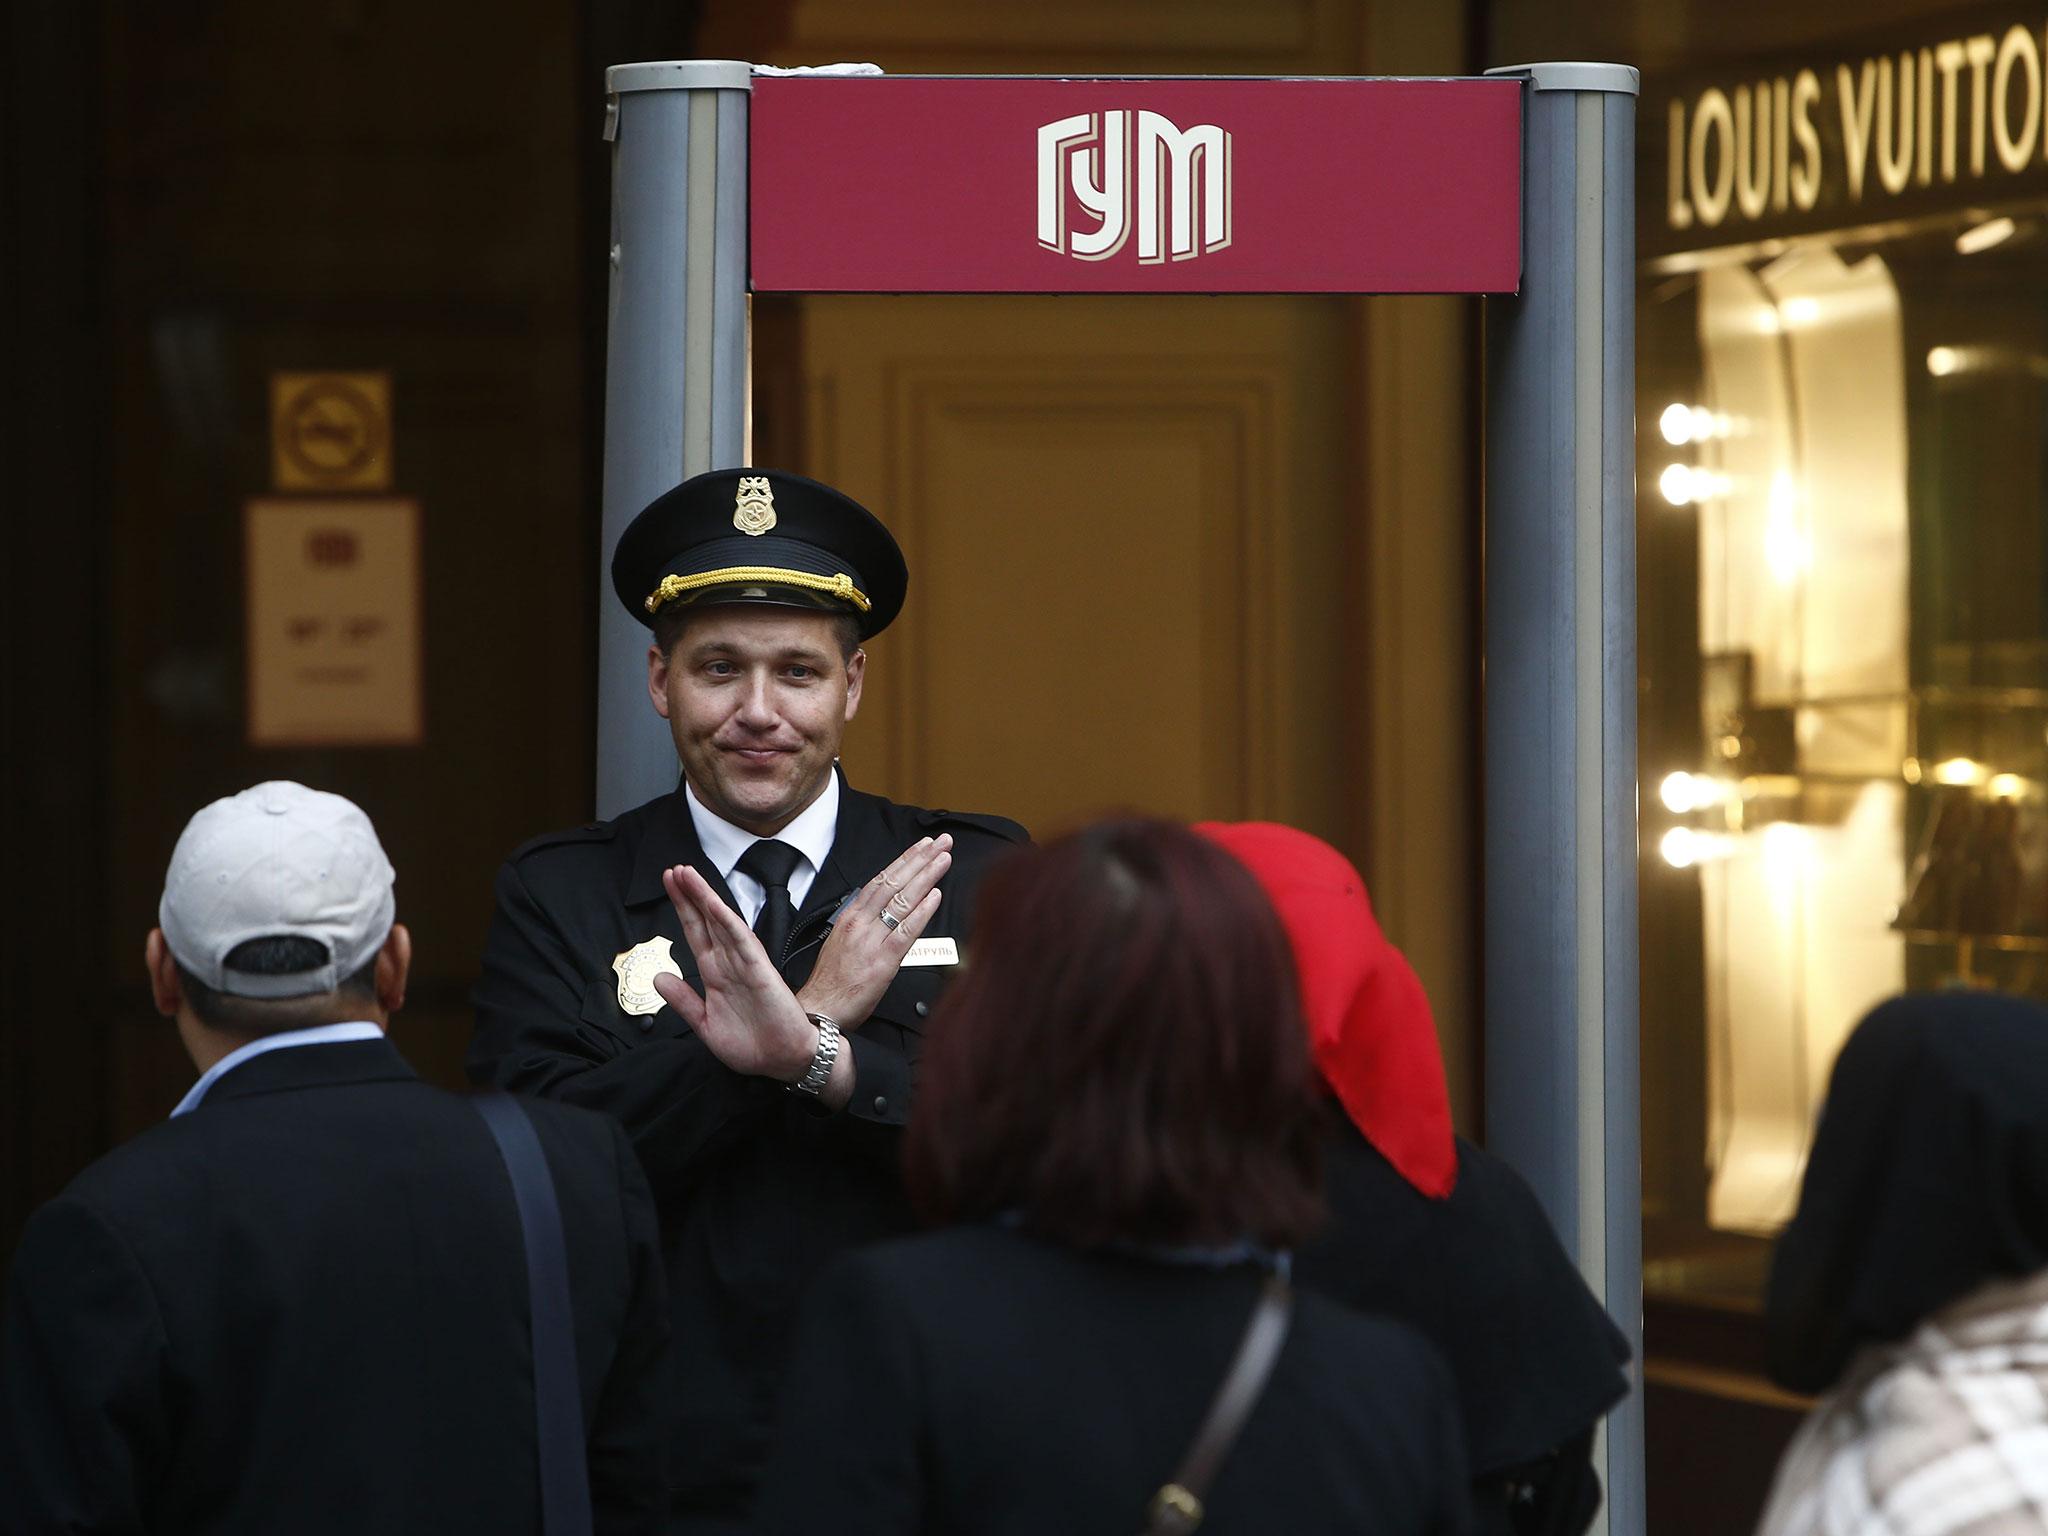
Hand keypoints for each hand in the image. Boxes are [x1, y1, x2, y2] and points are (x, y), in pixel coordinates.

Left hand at [653, 865, 816, 1081]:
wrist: (783, 1061)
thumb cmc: (752, 1044)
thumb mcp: (705, 1024)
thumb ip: (682, 1000)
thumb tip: (659, 978)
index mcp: (715, 975)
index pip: (695, 934)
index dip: (682, 909)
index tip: (669, 886)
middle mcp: (729, 964)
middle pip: (705, 921)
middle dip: (689, 895)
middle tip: (674, 870)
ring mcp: (745, 964)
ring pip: (721, 923)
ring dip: (705, 898)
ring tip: (687, 876)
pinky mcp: (760, 971)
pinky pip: (742, 942)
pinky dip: (727, 922)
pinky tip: (714, 905)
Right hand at [797, 835, 950, 1026]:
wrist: (820, 1009)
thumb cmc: (831, 981)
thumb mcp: (842, 941)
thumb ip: (864, 923)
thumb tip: (885, 909)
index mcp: (850, 916)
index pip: (881, 879)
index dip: (904, 860)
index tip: (922, 847)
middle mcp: (860, 923)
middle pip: (894, 882)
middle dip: (921, 859)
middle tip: (941, 842)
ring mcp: (872, 940)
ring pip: (902, 900)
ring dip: (926, 876)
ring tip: (943, 859)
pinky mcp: (883, 961)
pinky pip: (906, 931)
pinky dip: (922, 912)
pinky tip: (935, 896)